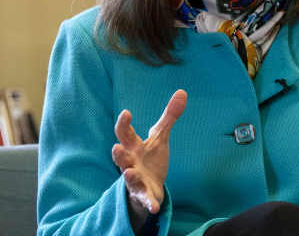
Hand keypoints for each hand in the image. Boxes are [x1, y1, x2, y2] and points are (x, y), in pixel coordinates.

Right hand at [112, 90, 186, 225]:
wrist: (151, 185)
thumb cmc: (151, 157)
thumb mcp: (160, 136)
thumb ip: (169, 116)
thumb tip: (182, 91)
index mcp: (134, 146)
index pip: (125, 134)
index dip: (124, 124)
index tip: (126, 112)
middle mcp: (131, 162)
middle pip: (120, 157)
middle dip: (118, 153)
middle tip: (116, 147)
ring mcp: (135, 179)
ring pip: (128, 177)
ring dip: (129, 175)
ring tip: (130, 173)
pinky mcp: (143, 194)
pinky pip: (144, 198)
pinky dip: (149, 203)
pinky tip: (155, 207)